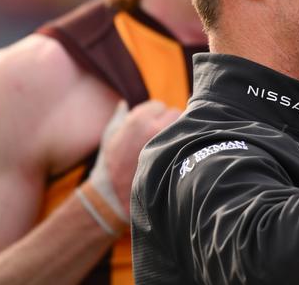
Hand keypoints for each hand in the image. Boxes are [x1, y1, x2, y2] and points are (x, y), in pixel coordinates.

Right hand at [89, 99, 181, 219]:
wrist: (117, 194)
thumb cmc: (112, 164)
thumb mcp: (110, 136)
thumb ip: (120, 116)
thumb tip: (124, 103)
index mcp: (138, 120)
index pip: (159, 106)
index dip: (156, 115)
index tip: (152, 124)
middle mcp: (155, 127)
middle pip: (175, 113)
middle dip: (170, 122)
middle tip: (163, 135)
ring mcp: (168, 141)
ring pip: (184, 127)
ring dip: (180, 133)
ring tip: (170, 145)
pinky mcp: (177, 155)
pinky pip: (188, 142)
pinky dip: (185, 145)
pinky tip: (177, 154)